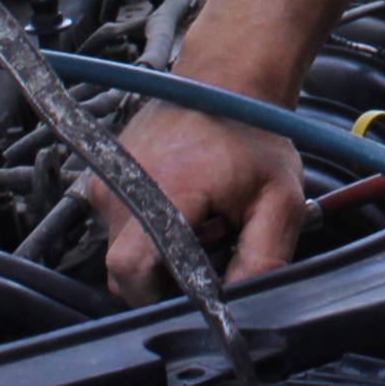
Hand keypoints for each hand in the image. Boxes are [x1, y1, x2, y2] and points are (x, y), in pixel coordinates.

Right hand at [89, 99, 307, 301]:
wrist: (225, 82)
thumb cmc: (254, 133)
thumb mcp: (280, 199)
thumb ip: (264, 257)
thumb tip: (241, 303)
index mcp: (165, 189)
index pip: (131, 270)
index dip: (162, 296)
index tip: (195, 290)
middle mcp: (124, 185)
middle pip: (126, 269)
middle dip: (167, 276)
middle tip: (208, 245)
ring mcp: (108, 182)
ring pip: (122, 252)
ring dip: (158, 252)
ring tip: (197, 221)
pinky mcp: (104, 180)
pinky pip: (119, 229)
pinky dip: (148, 230)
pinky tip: (180, 209)